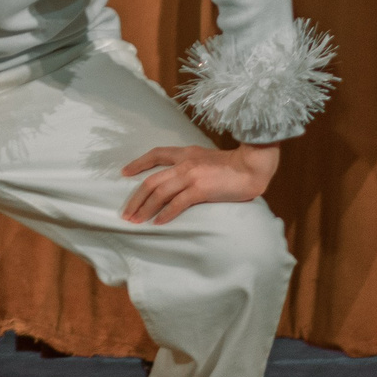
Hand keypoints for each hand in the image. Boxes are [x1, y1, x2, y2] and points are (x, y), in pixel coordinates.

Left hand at [119, 143, 281, 224]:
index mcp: (186, 153)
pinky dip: (165, 214)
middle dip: (136, 198)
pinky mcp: (201, 189)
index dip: (138, 163)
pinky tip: (157, 223)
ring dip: (145, 209)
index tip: (125, 173)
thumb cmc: (233, 165)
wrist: (252, 166)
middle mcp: (184, 163)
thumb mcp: (207, 159)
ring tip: (136, 221)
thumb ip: (192, 165)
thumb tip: (180, 179)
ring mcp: (191, 176)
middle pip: (151, 181)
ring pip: (160, 193)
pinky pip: (177, 204)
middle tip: (126, 213)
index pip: (156, 154)